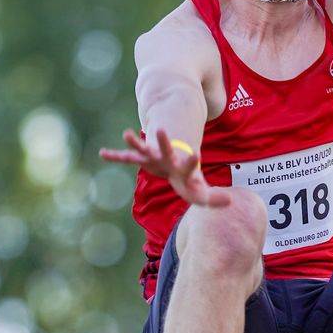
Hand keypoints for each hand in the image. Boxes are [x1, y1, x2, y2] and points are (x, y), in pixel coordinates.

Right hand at [99, 128, 232, 207]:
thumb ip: (210, 197)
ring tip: (126, 134)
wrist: (175, 156)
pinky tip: (103, 154)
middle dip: (162, 142)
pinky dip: (116, 157)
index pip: (188, 166)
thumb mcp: (199, 189)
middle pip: (166, 151)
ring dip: (136, 144)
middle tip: (159, 129)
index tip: (196, 156)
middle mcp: (168, 159)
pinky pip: (127, 158)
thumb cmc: (187, 176)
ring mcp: (154, 157)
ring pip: (144, 150)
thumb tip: (230, 202)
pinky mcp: (143, 159)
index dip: (192, 163)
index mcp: (183, 166)